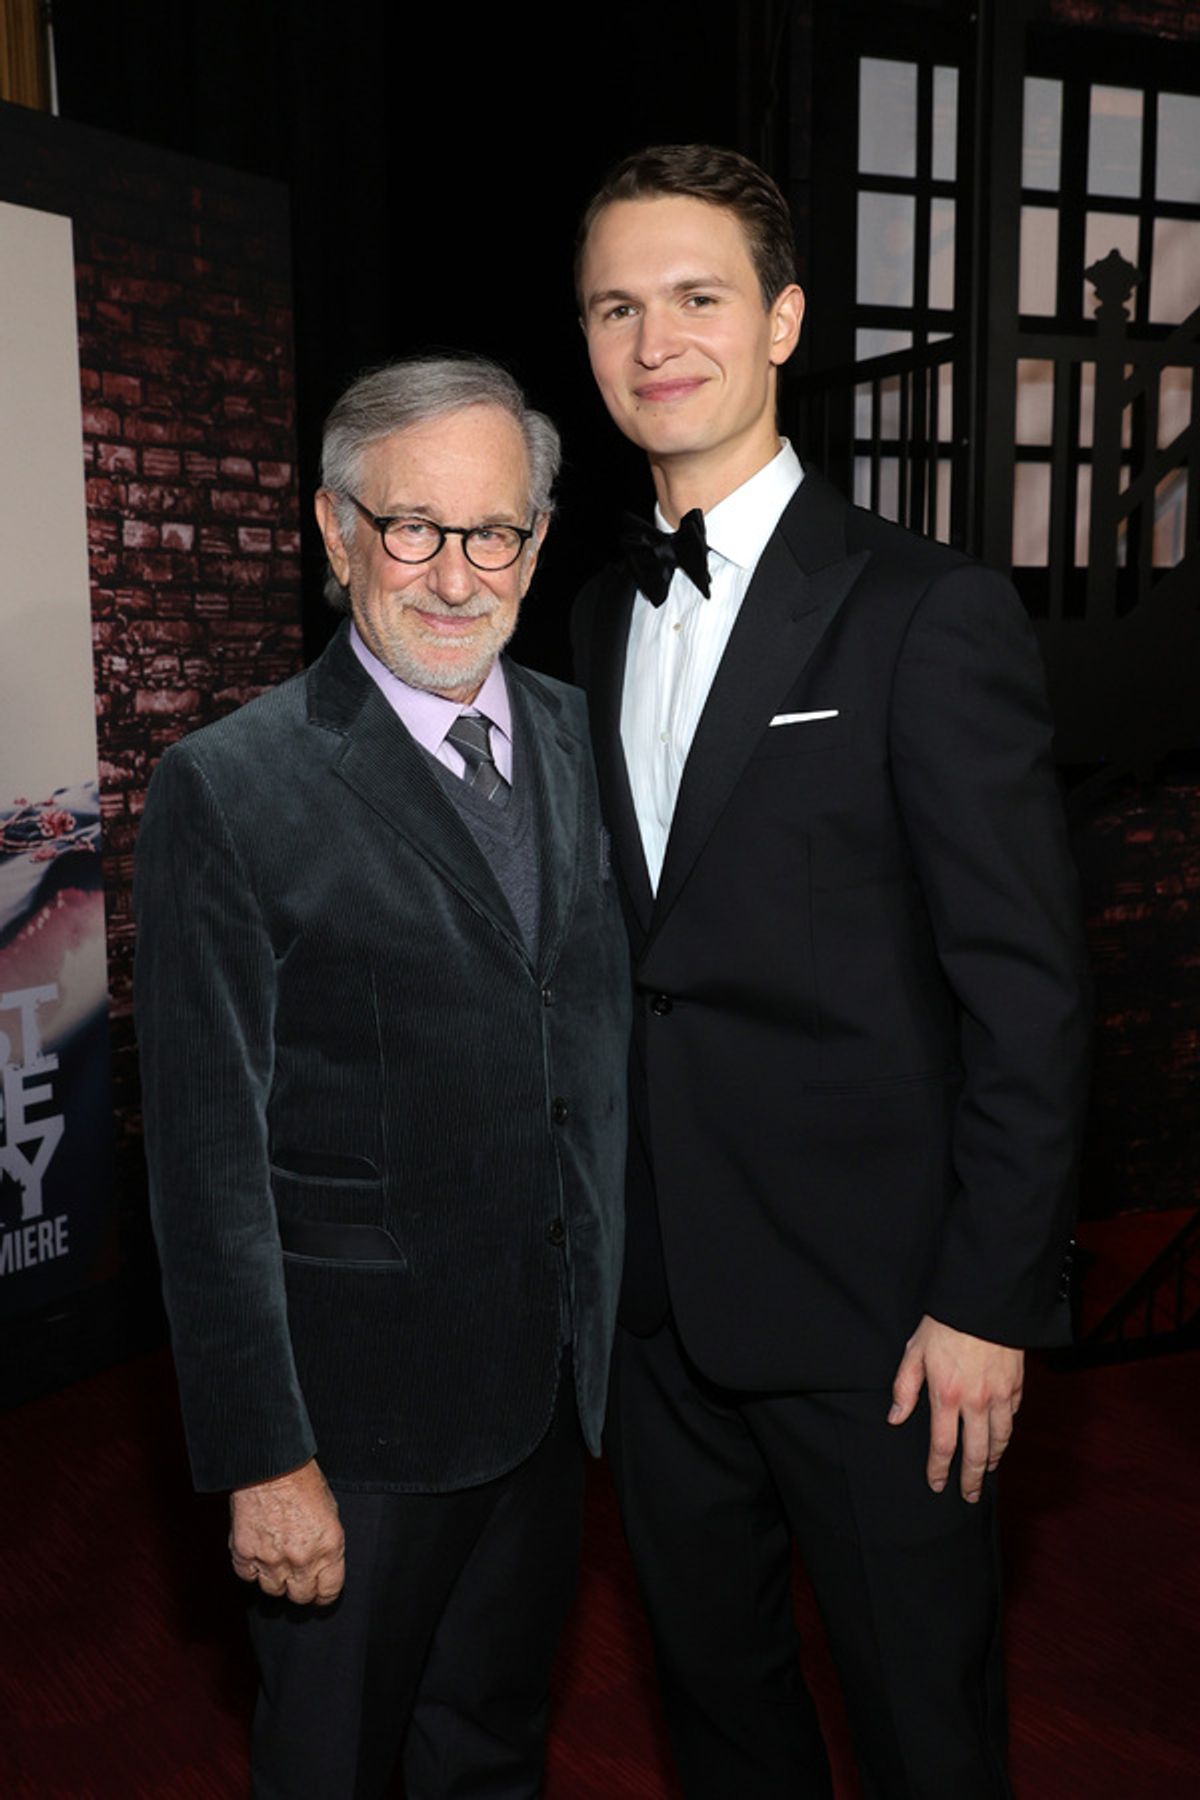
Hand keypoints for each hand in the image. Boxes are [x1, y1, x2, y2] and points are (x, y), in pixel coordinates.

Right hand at [229, 1457, 344, 1604]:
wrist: (269, 1464)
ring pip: (273, 1590)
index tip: (320, 1591)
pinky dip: (251, 1568)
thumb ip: (326, 1543)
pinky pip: (247, 1576)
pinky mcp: (245, 1554)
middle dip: (301, 1587)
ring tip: (276, 1559)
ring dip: (275, 1578)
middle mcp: (301, 1559)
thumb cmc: (302, 1480)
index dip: (324, 1593)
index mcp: (328, 1547)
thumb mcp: (330, 1510)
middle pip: (301, 1596)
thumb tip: (322, 1563)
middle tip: (298, 1575)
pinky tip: (257, 1552)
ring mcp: (271, 1559)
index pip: (329, 1591)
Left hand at [888, 1315, 1023, 1502]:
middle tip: (970, 1495)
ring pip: (1000, 1439)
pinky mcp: (1016, 1385)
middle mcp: (976, 1402)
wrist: (983, 1301)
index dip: (939, 1469)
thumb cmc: (945, 1324)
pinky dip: (1006, 1431)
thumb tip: (895, 1418)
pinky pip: (1012, 1417)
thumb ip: (904, 1388)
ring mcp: (1000, 1395)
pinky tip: (1001, 1436)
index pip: (943, 1445)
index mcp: (947, 1396)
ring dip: (993, 1459)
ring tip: (988, 1471)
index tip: (937, 1484)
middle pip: (976, 1453)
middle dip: (972, 1478)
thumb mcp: (914, 1352)